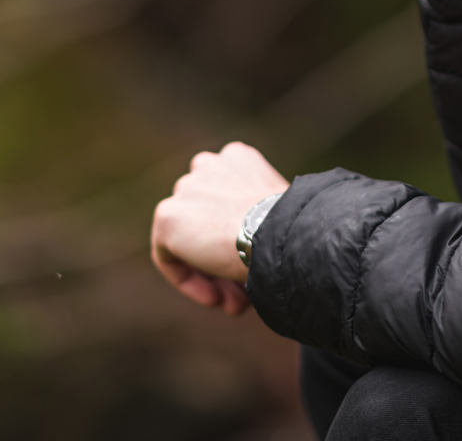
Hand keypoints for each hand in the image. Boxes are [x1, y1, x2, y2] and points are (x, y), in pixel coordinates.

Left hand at [150, 141, 289, 315]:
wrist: (279, 234)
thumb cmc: (294, 229)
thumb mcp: (281, 213)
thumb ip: (257, 217)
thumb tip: (250, 246)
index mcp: (236, 158)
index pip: (227, 200)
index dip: (242, 238)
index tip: (256, 264)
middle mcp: (207, 165)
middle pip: (207, 220)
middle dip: (225, 258)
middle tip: (247, 292)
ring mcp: (184, 189)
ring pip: (190, 242)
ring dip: (213, 274)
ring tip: (236, 303)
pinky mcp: (166, 217)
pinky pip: (169, 257)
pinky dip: (189, 281)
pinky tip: (216, 299)